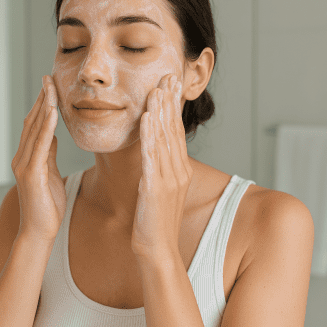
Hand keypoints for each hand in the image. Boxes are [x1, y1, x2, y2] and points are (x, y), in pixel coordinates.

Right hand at [11, 75, 65, 242]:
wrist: (39, 232)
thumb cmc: (47, 206)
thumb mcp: (51, 174)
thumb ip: (49, 154)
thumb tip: (54, 136)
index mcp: (27, 157)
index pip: (34, 125)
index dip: (41, 104)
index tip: (50, 86)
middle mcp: (22, 158)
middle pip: (32, 122)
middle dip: (41, 99)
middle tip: (48, 77)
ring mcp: (24, 166)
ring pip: (34, 130)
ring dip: (43, 107)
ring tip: (51, 88)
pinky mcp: (31, 174)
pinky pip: (40, 146)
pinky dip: (46, 128)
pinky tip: (52, 113)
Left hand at [131, 73, 193, 257]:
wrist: (158, 250)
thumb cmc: (154, 221)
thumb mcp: (159, 190)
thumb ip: (159, 169)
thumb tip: (154, 152)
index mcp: (178, 170)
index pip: (175, 132)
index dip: (173, 106)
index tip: (170, 84)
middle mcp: (177, 171)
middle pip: (173, 130)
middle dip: (170, 101)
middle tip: (168, 76)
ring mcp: (169, 179)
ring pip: (164, 139)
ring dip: (161, 113)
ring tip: (157, 89)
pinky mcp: (156, 189)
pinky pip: (153, 157)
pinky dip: (150, 136)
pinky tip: (147, 119)